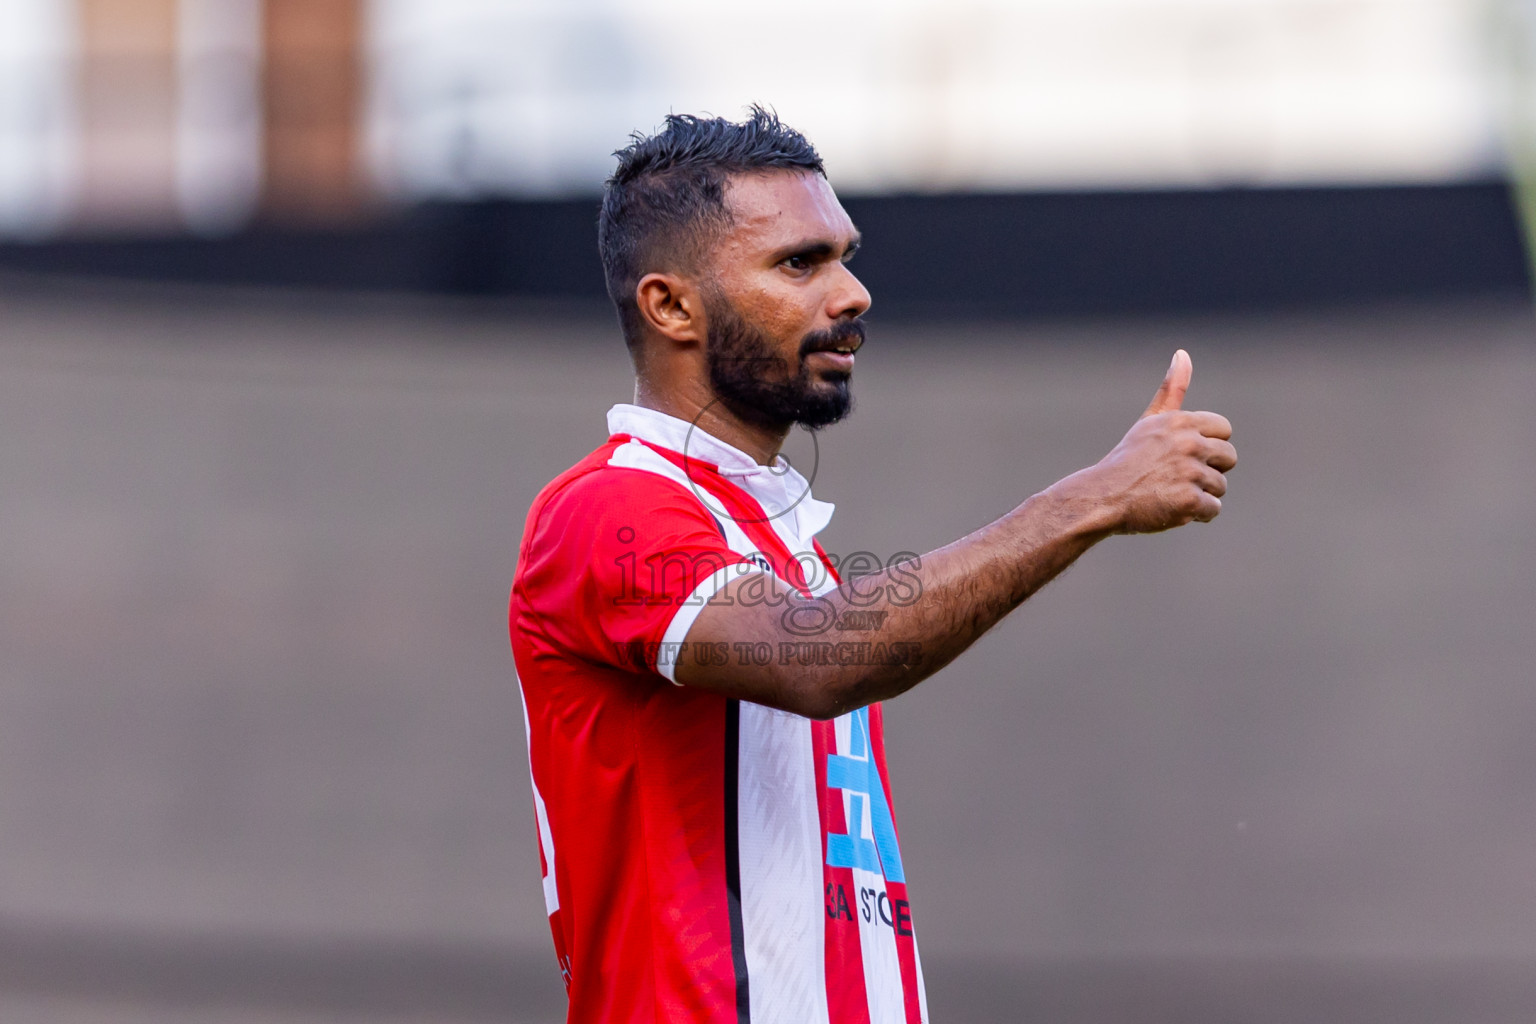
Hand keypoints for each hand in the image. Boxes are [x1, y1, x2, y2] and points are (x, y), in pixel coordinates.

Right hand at [1083, 350, 1236, 533]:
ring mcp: (1189, 473)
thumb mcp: (1150, 421)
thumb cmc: (1127, 461)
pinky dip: (1195, 514)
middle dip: (1209, 470)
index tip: (1183, 454)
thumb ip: (1172, 389)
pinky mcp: (1189, 500)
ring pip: (1220, 486)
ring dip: (1199, 494)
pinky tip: (1171, 507)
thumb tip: (1183, 353)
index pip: (1224, 430)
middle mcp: (1188, 443)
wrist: (1102, 497)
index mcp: (1181, 421)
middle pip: (1229, 458)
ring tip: (1169, 493)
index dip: (1207, 446)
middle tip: (1176, 477)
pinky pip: (1212, 509)